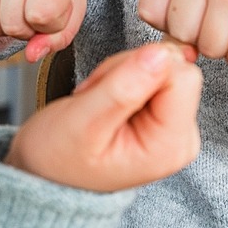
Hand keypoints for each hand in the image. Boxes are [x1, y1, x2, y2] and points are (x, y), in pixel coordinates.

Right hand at [0, 0, 86, 63]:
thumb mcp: (71, 7)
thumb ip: (58, 37)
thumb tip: (32, 55)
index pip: (44, 16)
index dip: (48, 25)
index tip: (51, 8)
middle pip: (13, 25)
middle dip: (24, 29)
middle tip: (29, 8)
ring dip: (2, 27)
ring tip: (13, 5)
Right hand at [6, 41, 203, 191]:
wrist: (45, 173)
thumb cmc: (59, 157)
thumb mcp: (82, 122)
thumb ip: (123, 87)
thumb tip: (161, 55)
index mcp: (170, 146)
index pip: (182, 76)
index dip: (141, 68)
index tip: (108, 89)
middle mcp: (181, 138)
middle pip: (174, 68)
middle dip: (130, 70)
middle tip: (98, 96)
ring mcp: (175, 126)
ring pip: (162, 65)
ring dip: (122, 73)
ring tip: (97, 100)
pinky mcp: (165, 114)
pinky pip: (154, 72)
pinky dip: (123, 76)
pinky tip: (105, 98)